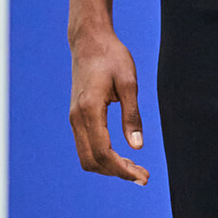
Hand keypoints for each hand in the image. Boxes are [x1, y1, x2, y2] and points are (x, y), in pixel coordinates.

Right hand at [68, 30, 148, 182]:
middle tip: (143, 176)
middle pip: (93, 161)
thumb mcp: (129, 83)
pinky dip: (102, 157)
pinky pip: (86, 146)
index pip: (103, 152)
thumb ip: (132, 116)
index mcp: (89, 110)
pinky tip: (122, 156)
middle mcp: (77, 117)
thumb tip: (138, 147)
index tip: (142, 176)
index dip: (122, 169)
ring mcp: (74, 118)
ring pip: (87, 157)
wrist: (89, 41)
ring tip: (135, 168)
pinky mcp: (76, 116)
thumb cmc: (112, 57)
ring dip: (109, 167)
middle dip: (117, 172)